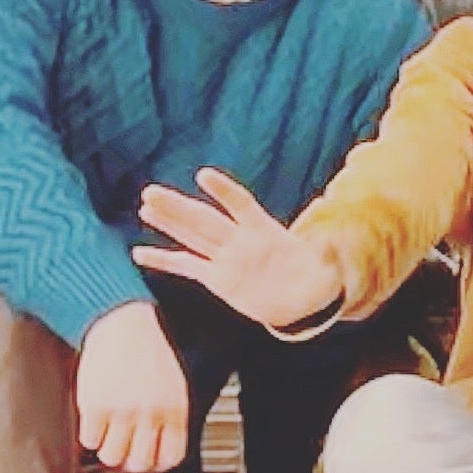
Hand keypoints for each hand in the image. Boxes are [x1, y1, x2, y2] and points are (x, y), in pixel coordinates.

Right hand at [73, 301, 191, 472]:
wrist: (120, 321)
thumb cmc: (146, 350)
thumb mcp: (172, 384)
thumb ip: (169, 416)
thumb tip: (158, 451)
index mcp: (175, 407)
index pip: (170, 457)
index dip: (155, 463)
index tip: (145, 458)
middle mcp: (151, 412)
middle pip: (138, 464)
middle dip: (127, 460)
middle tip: (121, 447)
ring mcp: (123, 411)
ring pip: (111, 456)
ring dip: (106, 448)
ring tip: (106, 431)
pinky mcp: (96, 406)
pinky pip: (89, 441)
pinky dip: (89, 435)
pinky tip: (94, 419)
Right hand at [135, 166, 343, 329]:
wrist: (300, 297)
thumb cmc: (313, 274)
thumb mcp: (323, 264)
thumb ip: (324, 253)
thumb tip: (332, 245)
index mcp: (263, 230)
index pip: (240, 205)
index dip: (224, 191)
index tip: (203, 175)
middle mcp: (239, 240)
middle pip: (204, 219)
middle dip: (178, 207)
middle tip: (150, 191)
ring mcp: (225, 257)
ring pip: (191, 236)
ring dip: (169, 222)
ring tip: (146, 205)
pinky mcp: (216, 278)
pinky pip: (186, 266)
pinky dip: (164, 260)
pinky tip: (140, 253)